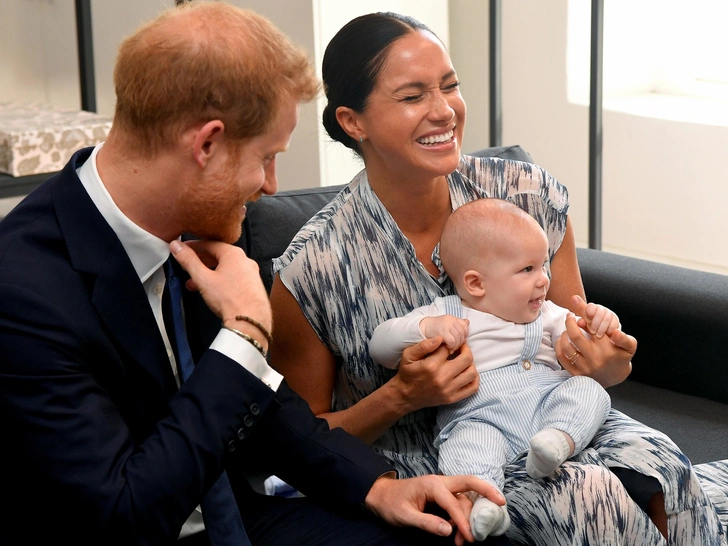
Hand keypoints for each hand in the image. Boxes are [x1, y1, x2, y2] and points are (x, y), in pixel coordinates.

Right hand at [169, 240, 271, 334]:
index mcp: (234, 254)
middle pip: (218, 255)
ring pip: (225, 268)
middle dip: (199, 261)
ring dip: (208, 273)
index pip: (209, 244)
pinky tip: (210, 291)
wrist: (250, 321)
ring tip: (194, 282)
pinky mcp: (252, 286)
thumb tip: (177, 246)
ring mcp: (251, 274)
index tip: (182, 249)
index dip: (192, 246)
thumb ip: (188, 261)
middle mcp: (245, 261)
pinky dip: (219, 281)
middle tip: (186, 265)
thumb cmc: (230, 299)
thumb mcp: (203, 278)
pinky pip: (232, 278)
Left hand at [364, 474, 504, 542]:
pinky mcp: (442, 495)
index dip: (463, 521)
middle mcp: (440, 482)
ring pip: (465, 497)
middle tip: (502, 503)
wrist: (381, 495)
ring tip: (465, 540)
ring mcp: (442, 488)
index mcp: (432, 485)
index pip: (453, 502)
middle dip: (487, 490)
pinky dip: (464, 515)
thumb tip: (448, 530)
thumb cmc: (391, 503)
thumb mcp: (405, 516)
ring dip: (470, 515)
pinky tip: (460, 531)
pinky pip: (459, 502)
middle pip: (469, 482)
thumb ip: (426, 523)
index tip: (470, 537)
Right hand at [394, 338, 478, 411]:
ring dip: (470, 364)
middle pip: (466, 358)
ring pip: (472, 373)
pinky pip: (472, 388)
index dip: (449, 342)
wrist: (405, 395)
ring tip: (463, 360)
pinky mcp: (452, 398)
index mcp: (431, 365)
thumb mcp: (408, 355)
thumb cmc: (407, 373)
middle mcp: (442, 378)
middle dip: (465, 349)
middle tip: (460, 348)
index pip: (449, 347)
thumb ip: (423, 345)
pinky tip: (466, 372)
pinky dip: (474, 379)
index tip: (447, 343)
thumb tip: (440, 337)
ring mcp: (449, 389)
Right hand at [420, 315, 469, 352]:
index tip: (459, 341)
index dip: (464, 335)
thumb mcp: (447, 323)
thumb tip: (467, 322)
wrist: (421, 328)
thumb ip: (457, 323)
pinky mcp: (441, 332)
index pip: (465, 326)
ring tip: (451, 349)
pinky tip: (447, 348)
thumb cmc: (434, 328)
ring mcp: (446, 326)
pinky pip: (452, 341)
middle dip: (460, 343)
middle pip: (462, 333)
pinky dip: (451, 346)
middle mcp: (450, 320)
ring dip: (456, 346)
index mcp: (452, 318)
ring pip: (458, 338)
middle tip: (455, 347)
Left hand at [557, 296, 636, 387]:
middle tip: (570, 316)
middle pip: (575, 335)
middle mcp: (594, 358)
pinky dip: (559, 345)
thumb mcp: (630, 347)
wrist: (615, 378)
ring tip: (567, 329)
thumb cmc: (621, 358)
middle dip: (569, 321)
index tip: (581, 311)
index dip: (584, 317)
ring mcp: (584, 367)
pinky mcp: (576, 374)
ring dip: (564, 333)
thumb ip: (624, 337)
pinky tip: (563, 340)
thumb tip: (614, 331)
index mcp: (607, 349)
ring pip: (566, 346)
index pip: (592, 327)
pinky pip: (561, 357)